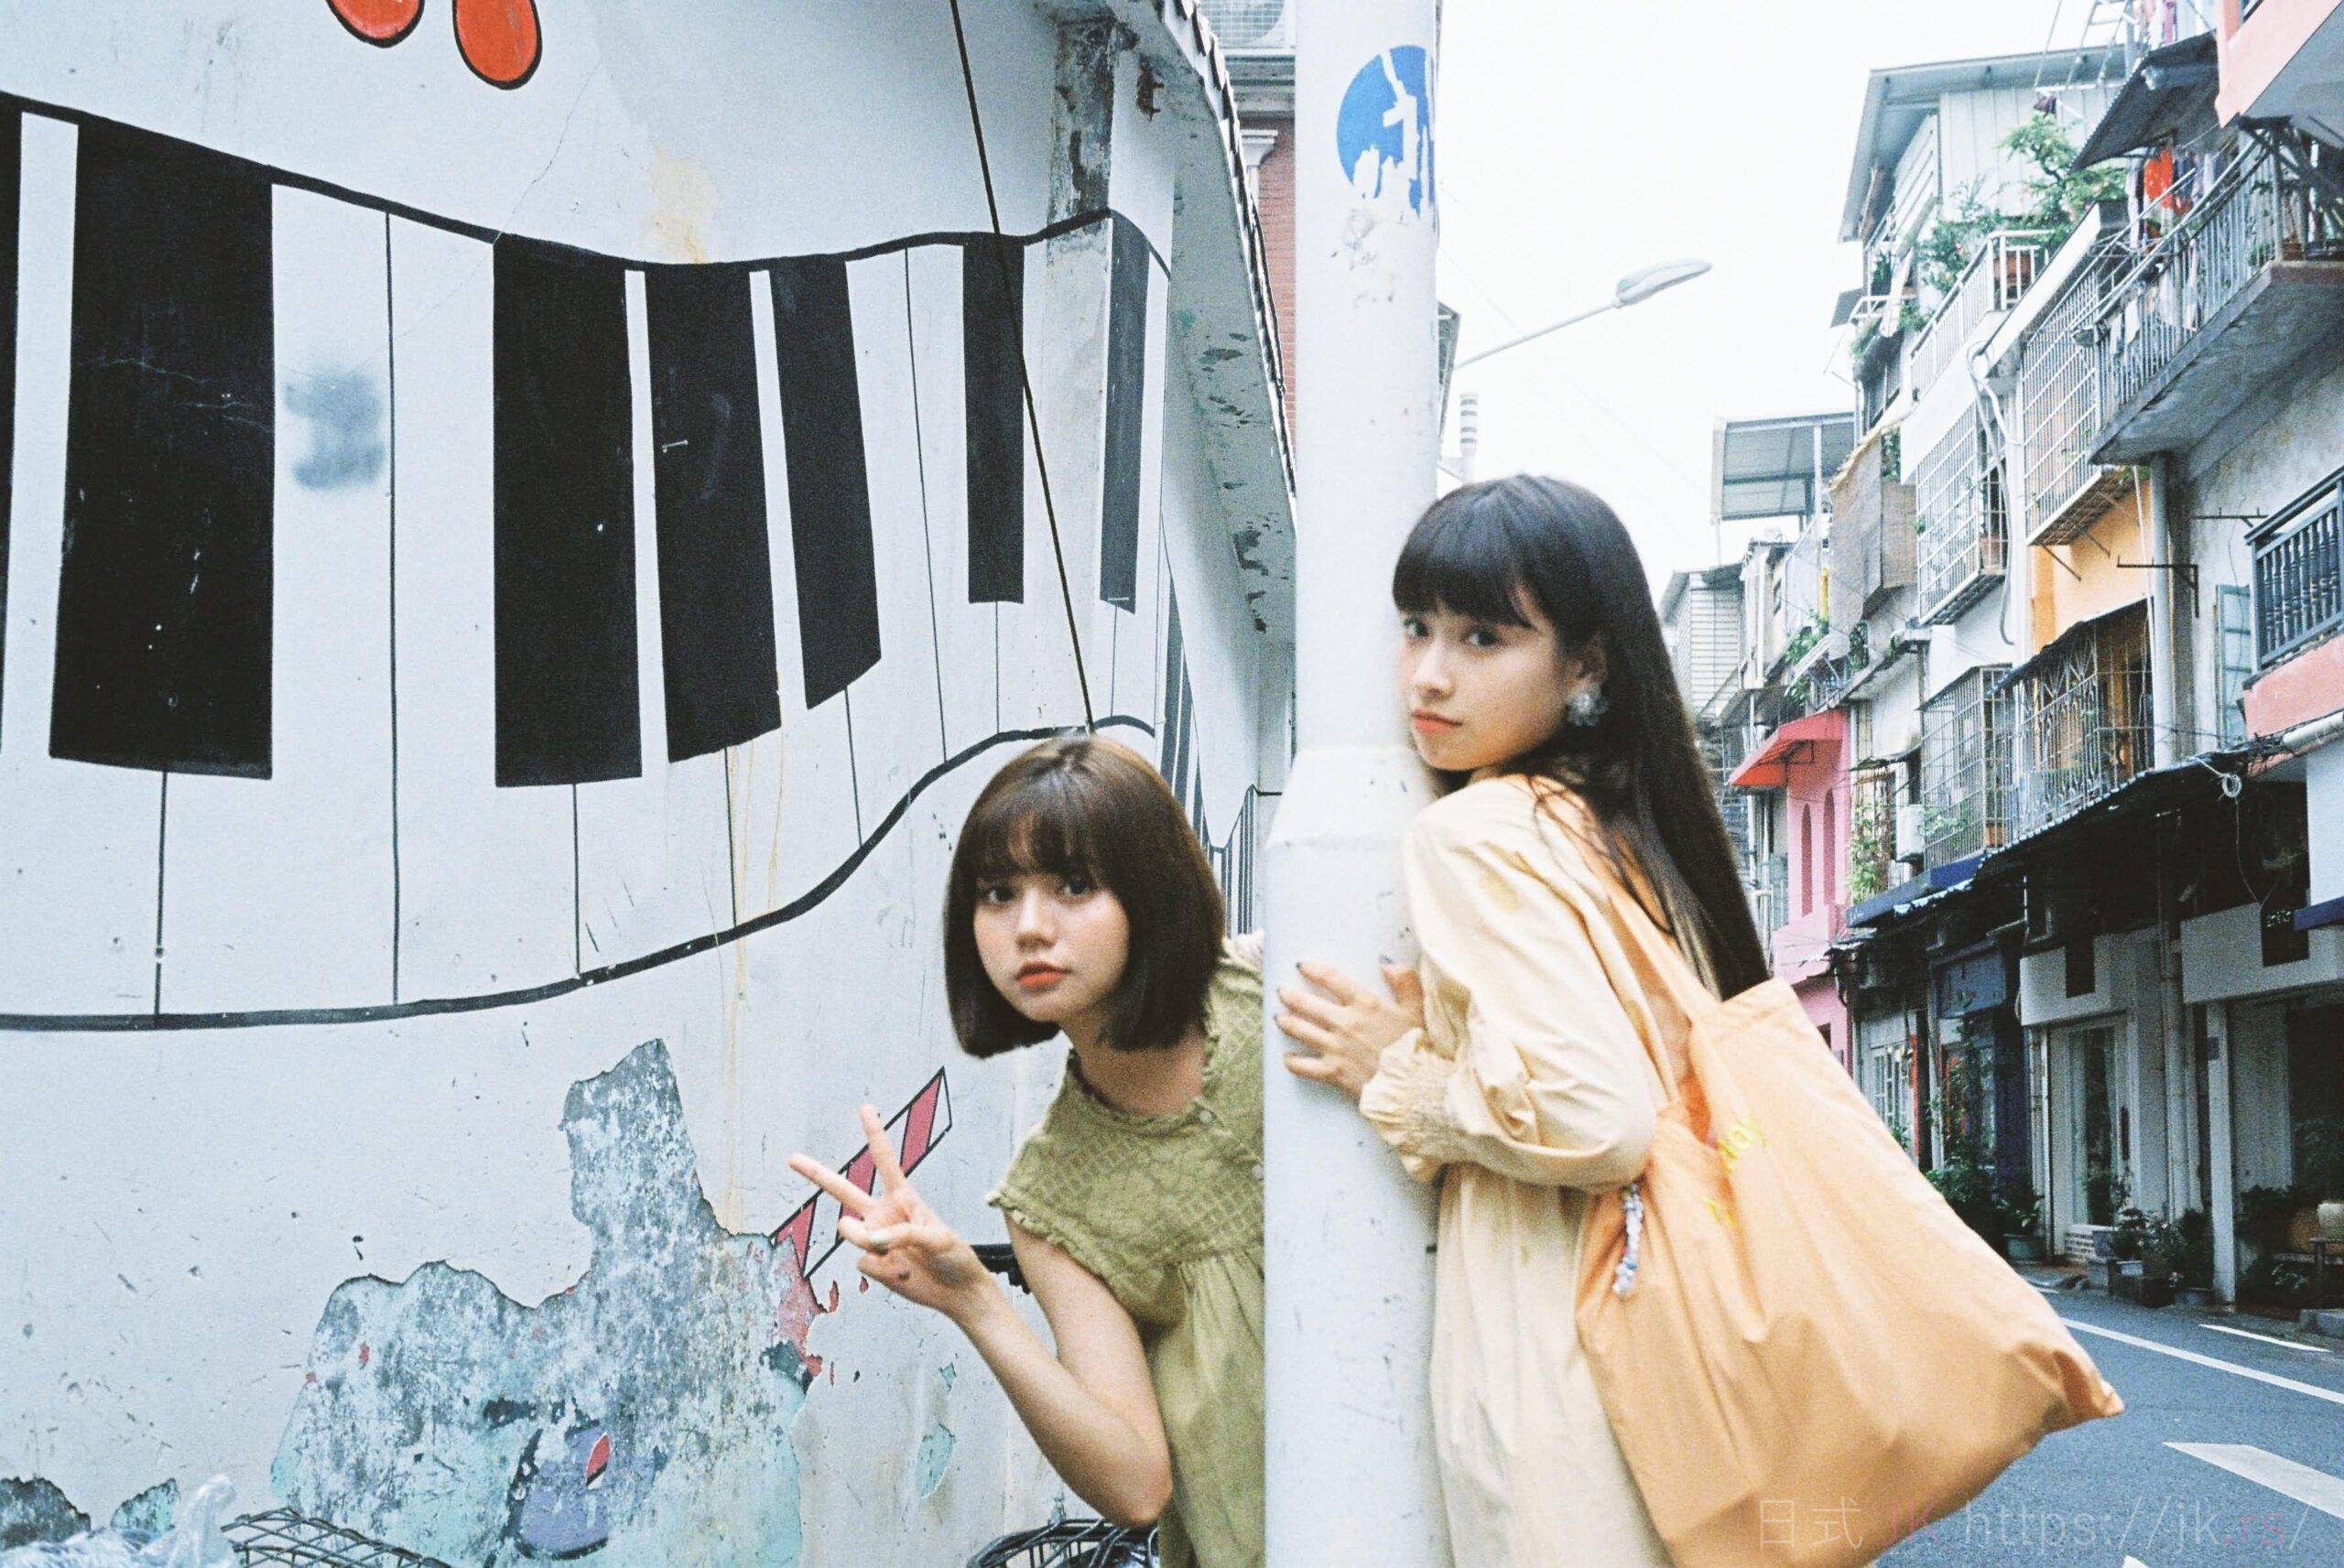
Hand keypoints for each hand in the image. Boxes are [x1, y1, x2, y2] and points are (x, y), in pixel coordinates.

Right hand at [787, 1106, 993, 1323]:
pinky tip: (903, 1274)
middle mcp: (884, 1214)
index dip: (875, 1134)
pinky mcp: (872, 1264)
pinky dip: (884, 1271)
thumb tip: (872, 1242)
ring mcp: (875, 1240)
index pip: (885, 1161)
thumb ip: (904, 1235)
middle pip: (843, 1190)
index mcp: (904, 1197)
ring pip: (851, 1233)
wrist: (955, 1291)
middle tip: (791, 1158)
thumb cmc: (955, 1257)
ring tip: (897, 1257)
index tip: (865, 1108)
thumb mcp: (939, 1239)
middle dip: (816, 1173)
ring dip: (868, 1241)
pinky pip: (864, 1263)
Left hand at [1276, 961, 1424, 1101]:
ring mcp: (1336, 1047)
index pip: (1331, 978)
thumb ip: (1405, 981)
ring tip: (1281, 1019)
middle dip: (1290, 996)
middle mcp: (1345, 1022)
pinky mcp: (1332, 1072)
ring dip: (1287, 1023)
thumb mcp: (1417, 1008)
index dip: (1313, 969)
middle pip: (1306, 1004)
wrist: (1415, 1084)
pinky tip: (1288, 1057)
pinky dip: (1292, 1061)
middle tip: (1282, 992)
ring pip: (1300, 1030)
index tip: (1302, 965)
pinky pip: (1303, 1066)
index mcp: (1365, 1004)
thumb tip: (1387, 964)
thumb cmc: (1417, 1046)